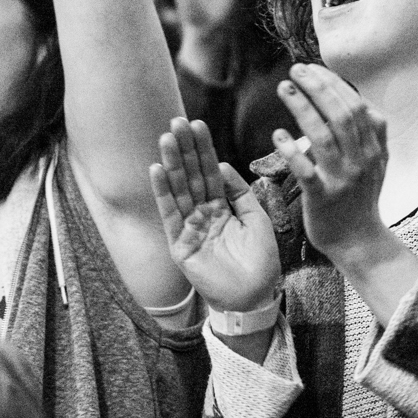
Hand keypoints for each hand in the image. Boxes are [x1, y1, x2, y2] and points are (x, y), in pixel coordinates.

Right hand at [150, 118, 281, 312]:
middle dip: (184, 149)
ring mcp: (189, 228)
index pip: (209, 171)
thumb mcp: (256, 218)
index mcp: (221, 206)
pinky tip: (156, 169)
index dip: (202, 149)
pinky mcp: (179, 244)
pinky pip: (170, 214)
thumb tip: (222, 164)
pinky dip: (163, 192)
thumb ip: (239, 192)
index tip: (195, 124)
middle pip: (192, 175)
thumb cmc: (260, 260)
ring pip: (179, 190)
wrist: (256, 295)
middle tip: (176, 122)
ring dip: (171, 163)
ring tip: (165, 138)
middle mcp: (202, 213)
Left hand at [274, 63, 388, 259]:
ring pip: (324, 136)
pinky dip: (292, 151)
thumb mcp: (376, 161)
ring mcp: (343, 179)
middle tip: (295, 70)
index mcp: (374, 147)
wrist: (359, 241)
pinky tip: (278, 135)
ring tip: (285, 88)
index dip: (333, 83)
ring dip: (302, 108)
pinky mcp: (323, 197)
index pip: (356, 105)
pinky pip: (307, 171)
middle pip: (341, 114)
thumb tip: (352, 97)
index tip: (312, 68)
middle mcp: (361, 159)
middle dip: (317, 87)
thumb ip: (369, 131)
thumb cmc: (360, 198)